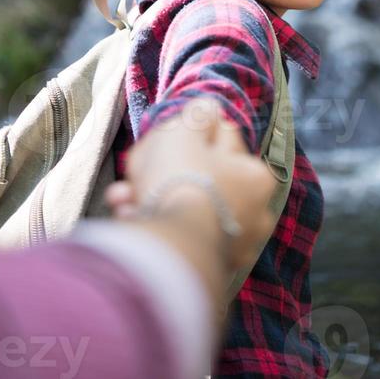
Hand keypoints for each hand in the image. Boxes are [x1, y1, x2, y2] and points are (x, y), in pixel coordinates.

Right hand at [105, 97, 276, 271]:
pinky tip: (129, 216)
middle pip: (202, 178)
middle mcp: (254, 215)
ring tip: (123, 195)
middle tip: (137, 171)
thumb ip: (199, 114)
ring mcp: (233, 248)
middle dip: (165, 173)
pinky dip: (156, 225)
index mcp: (257, 177)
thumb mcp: (186, 130)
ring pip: (186, 209)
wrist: (168, 248)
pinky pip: (179, 237)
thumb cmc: (181, 179)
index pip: (224, 140)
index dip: (191, 136)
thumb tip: (208, 108)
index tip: (168, 141)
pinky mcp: (207, 271)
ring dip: (152, 199)